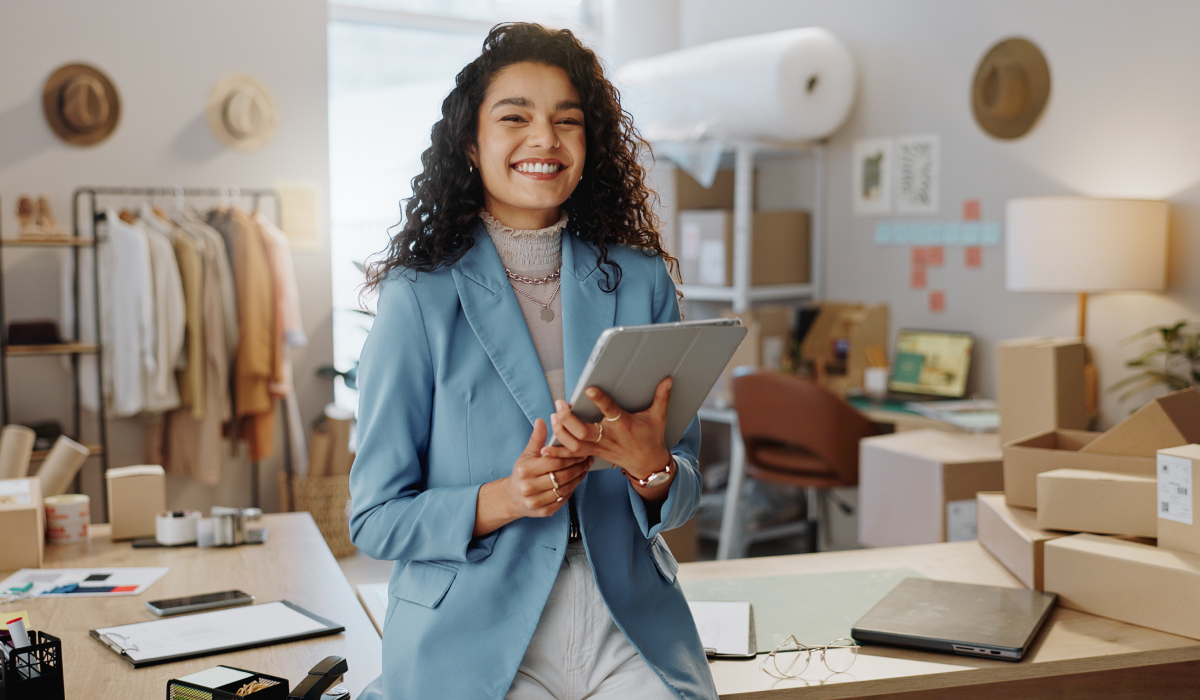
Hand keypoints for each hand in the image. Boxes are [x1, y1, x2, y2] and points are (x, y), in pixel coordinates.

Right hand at [474, 419, 589, 536]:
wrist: (512, 498)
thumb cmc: (522, 473)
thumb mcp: (527, 454)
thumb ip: (537, 438)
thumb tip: (542, 421)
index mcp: (525, 470)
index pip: (554, 462)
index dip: (570, 456)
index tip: (581, 451)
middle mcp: (529, 487)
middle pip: (562, 476)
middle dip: (578, 467)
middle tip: (587, 460)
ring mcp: (535, 501)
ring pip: (564, 489)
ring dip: (578, 479)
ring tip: (584, 469)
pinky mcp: (543, 512)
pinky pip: (563, 500)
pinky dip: (571, 490)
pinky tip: (575, 482)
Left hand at [542, 377, 672, 483]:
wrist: (648, 464)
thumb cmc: (651, 438)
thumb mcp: (658, 417)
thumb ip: (661, 397)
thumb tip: (668, 379)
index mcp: (623, 424)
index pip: (610, 410)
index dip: (600, 399)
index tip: (588, 388)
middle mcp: (608, 437)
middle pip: (584, 431)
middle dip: (569, 418)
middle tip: (560, 404)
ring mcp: (599, 448)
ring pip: (574, 444)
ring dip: (561, 431)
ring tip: (553, 416)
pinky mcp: (593, 454)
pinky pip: (572, 456)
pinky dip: (559, 452)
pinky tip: (545, 447)